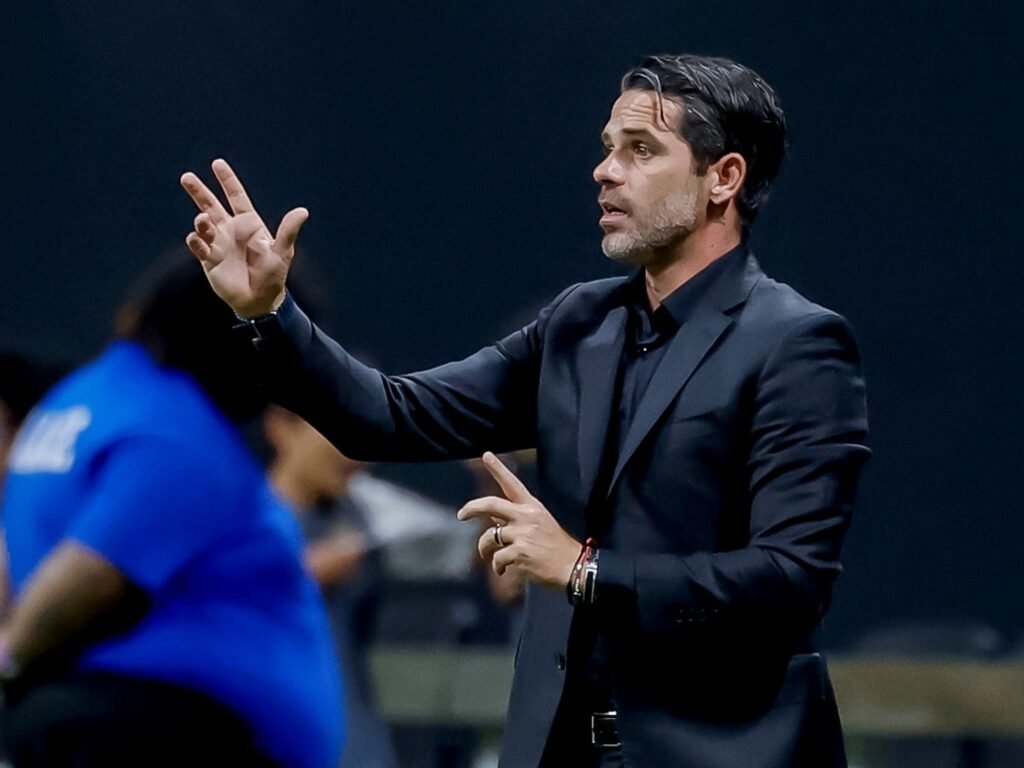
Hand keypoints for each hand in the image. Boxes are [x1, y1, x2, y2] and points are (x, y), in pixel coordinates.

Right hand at [180, 159, 307, 317]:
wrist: (260, 301)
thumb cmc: (273, 275)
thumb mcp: (282, 251)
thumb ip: (288, 231)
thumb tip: (303, 211)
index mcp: (248, 224)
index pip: (236, 197)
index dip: (227, 181)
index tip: (217, 164)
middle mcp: (230, 231)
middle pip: (211, 206)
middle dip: (199, 192)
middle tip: (186, 177)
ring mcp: (218, 245)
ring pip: (203, 225)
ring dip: (201, 221)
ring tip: (203, 220)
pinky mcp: (209, 260)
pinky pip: (199, 247)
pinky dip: (197, 241)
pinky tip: (198, 238)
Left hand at [457, 452, 580, 590]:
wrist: (574, 566)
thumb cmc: (557, 547)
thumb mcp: (540, 524)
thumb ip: (515, 518)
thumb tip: (492, 517)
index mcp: (533, 507)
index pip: (513, 484)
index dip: (498, 469)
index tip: (486, 455)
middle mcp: (526, 517)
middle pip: (491, 504)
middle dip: (472, 508)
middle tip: (461, 514)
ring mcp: (523, 534)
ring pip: (489, 537)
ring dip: (484, 549)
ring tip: (487, 556)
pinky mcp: (520, 553)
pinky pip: (497, 559)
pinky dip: (497, 567)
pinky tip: (503, 571)